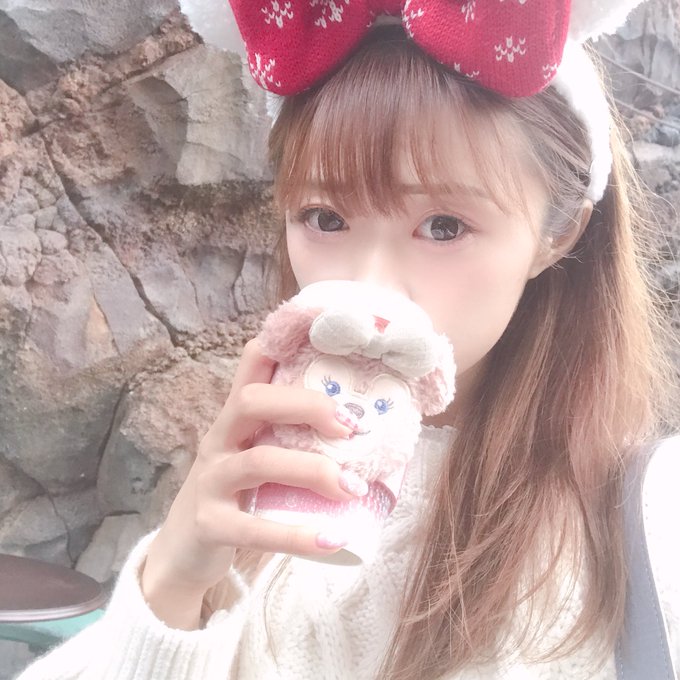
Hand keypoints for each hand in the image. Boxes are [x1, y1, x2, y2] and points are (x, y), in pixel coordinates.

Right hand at [141, 339, 361, 628]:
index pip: (252, 366)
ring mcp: (211, 481)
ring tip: (353, 487)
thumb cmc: (236, 495)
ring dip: (312, 471)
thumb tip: (359, 425)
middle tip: (351, 427)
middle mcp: (220, 440)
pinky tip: (331, 540)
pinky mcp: (210, 524)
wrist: (183, 551)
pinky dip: (296, 535)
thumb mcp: (256, 455)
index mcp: (237, 419)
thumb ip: (291, 436)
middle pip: (252, 400)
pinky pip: (253, 528)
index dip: (281, 344)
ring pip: (258, 462)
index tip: (327, 335)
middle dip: (306, 406)